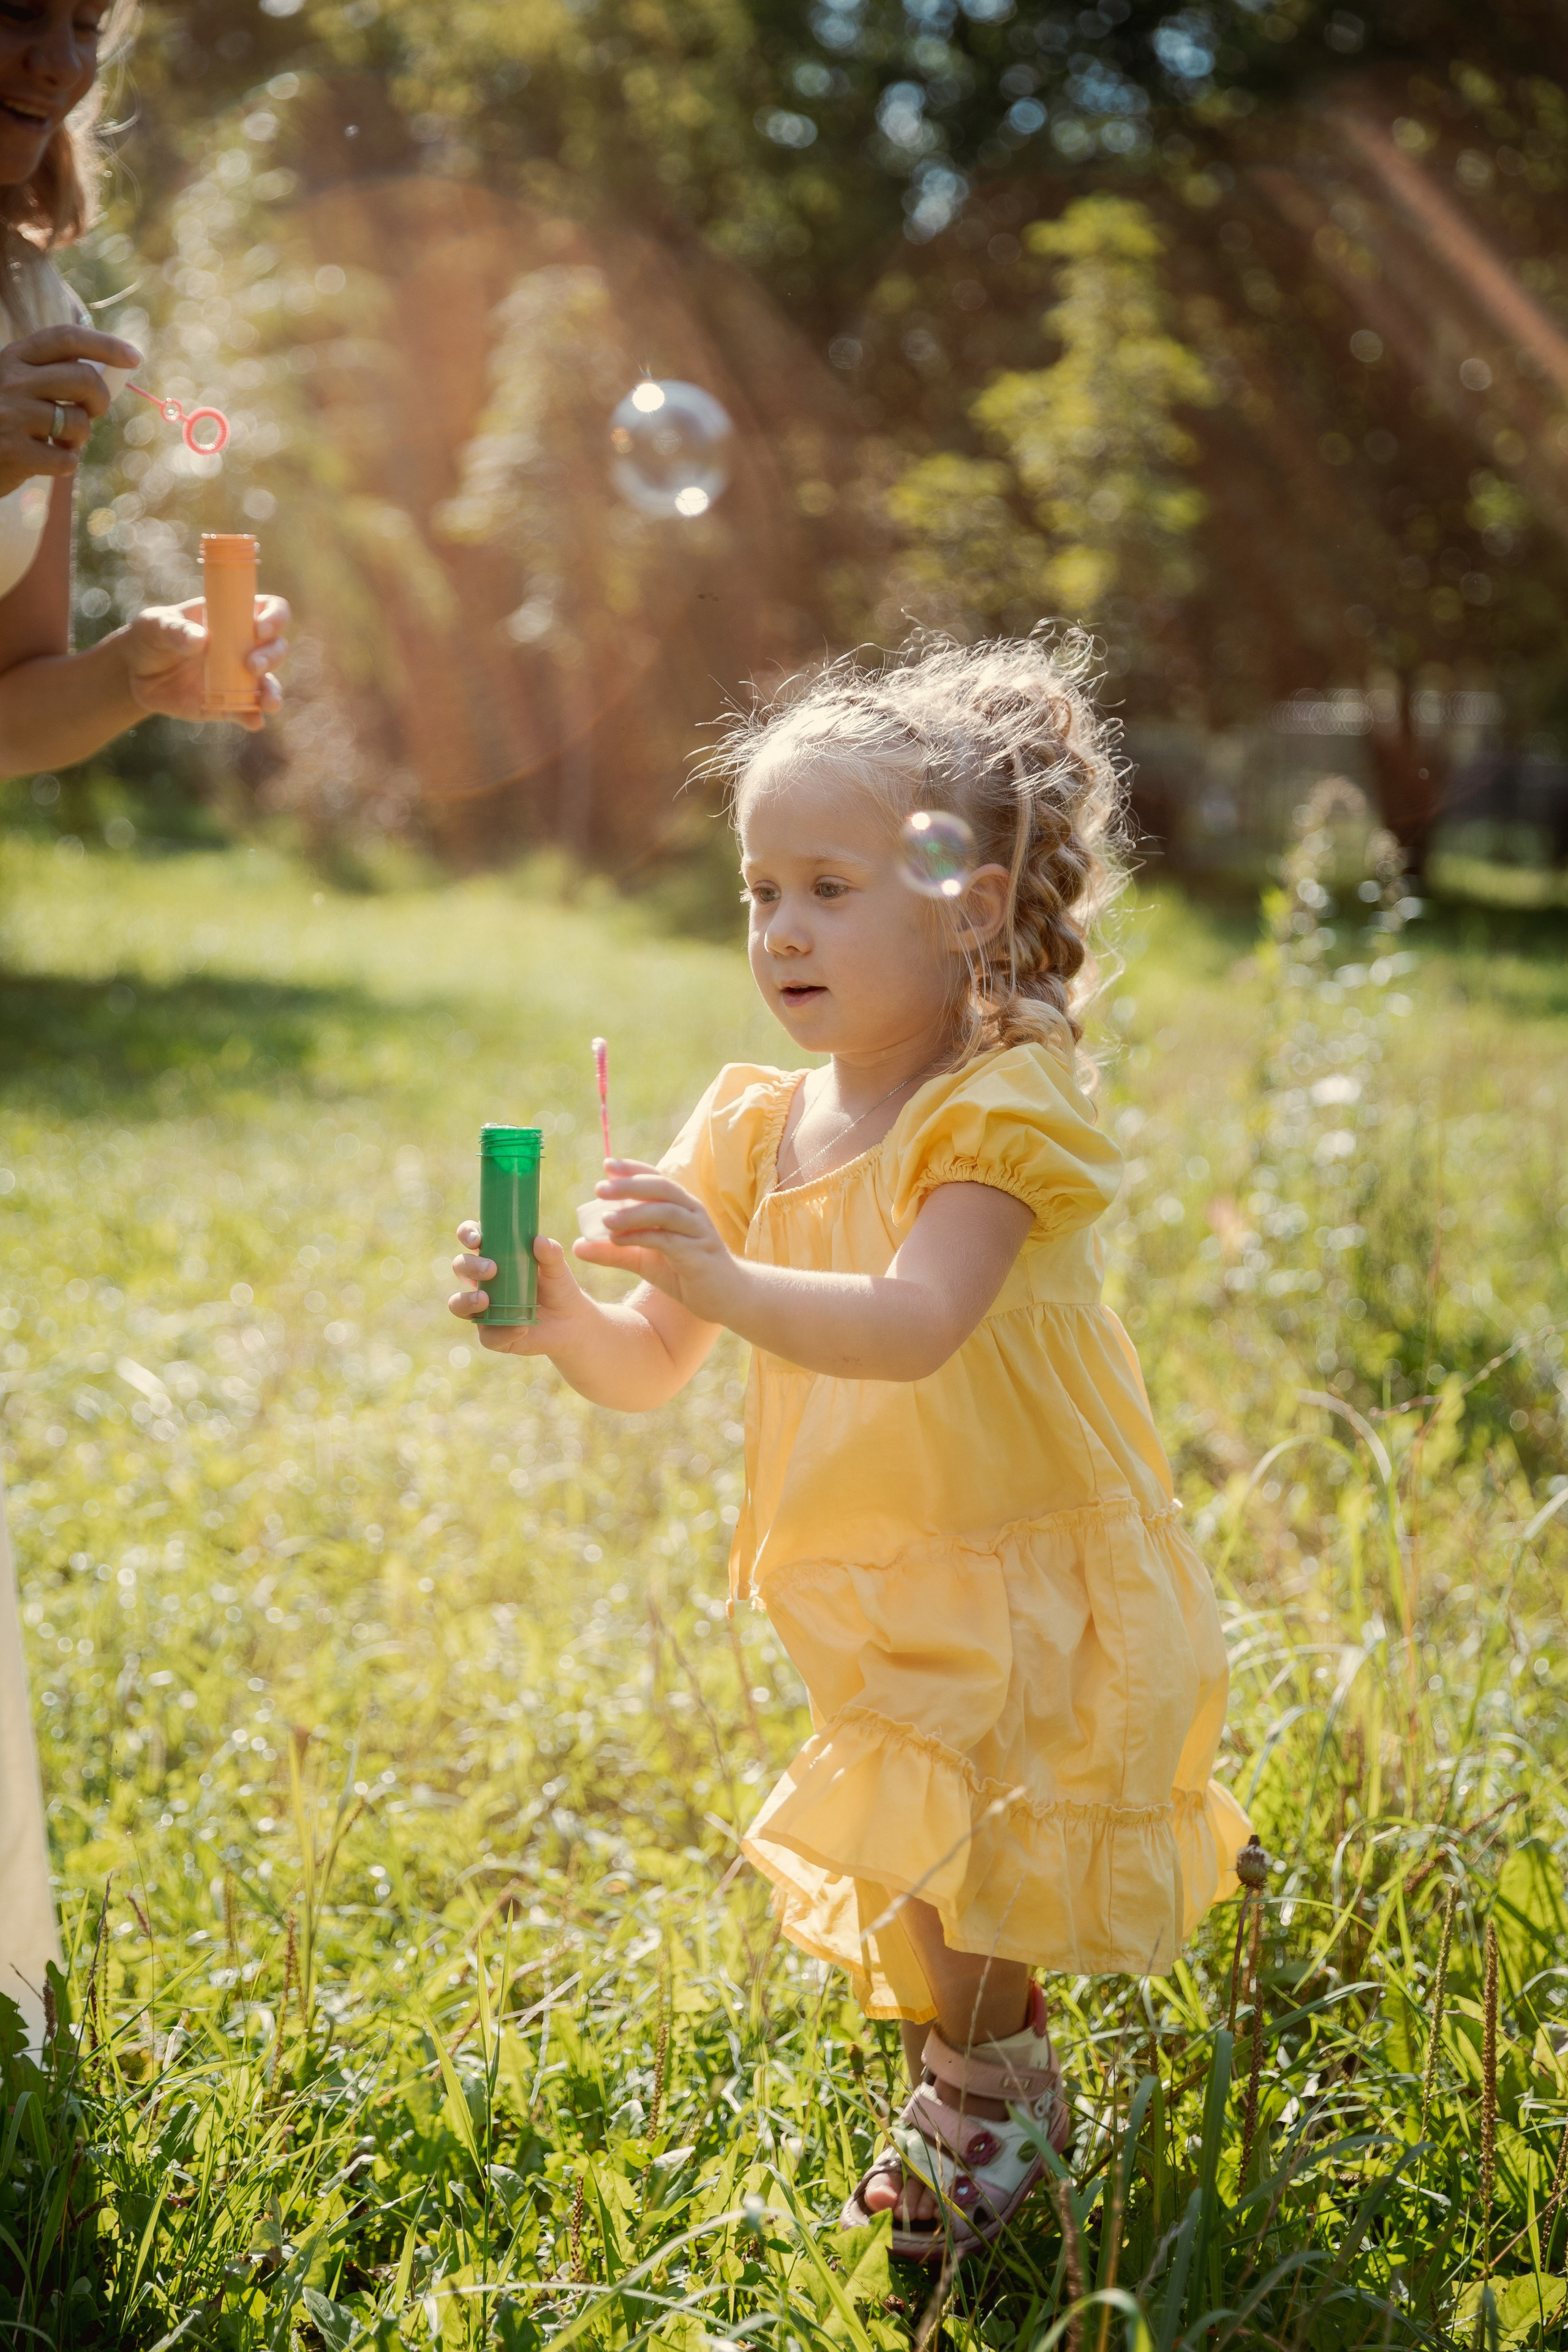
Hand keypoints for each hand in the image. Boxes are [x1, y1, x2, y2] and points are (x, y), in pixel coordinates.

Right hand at [0, 324, 141, 500]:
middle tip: (92, 412)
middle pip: (84, 379)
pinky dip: (65, 463)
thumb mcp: (20, 384)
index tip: (134, 358)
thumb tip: (112, 373)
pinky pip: (66, 459)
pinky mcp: (14, 453)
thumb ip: (55, 374)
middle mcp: (12, 380)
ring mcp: (12, 415)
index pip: (67, 338)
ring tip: (62, 440)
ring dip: (80, 436)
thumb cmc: (4, 417)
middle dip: (100, 400)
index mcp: (15, 357)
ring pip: (78, 422)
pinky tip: (46, 460)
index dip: (106, 345)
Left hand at [117, 594, 290, 729]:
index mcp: (233, 617)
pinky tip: (253, 721)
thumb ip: (176, 630)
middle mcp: (244, 646)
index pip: (270, 609)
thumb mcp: (155, 625)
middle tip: (251, 665)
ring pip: (270, 684)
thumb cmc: (150, 636)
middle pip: (277, 648)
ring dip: (273, 693)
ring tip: (268, 703)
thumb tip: (201, 640)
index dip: (275, 617)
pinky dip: (254, 718)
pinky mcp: (229, 704)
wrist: (136, 674)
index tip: (260, 628)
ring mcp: (239, 677)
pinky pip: (248, 712)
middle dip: (272, 656)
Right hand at [448, 1219, 595, 1356]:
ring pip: (457, 1304)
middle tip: (491, 1269)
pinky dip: (502, 1332)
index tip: (476, 1238)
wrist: (571, 1322)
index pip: (471, 1239)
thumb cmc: (558, 1288)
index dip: (467, 1234)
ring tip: (485, 1300)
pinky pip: (487, 1336)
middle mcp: (483, 1282)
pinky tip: (520, 1327)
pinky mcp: (492, 1335)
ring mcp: (483, 1309)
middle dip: (469, 1266)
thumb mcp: (558, 1269)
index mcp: (494, 1258)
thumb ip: (551, 1254)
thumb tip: (539, 1240)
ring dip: (465, 1300)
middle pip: (460, 1267)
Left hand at [572, 1160, 740, 1321]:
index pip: (656, 1178)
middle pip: (661, 1187)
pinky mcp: (698, 1254)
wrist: (724, 1297)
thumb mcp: (643, 1260)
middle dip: (629, 1185)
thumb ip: (613, 1251)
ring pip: (665, 1211)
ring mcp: (697, 1231)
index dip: (633, 1169)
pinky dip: (642, 1237)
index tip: (606, 1165)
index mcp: (680, 1205)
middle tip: (600, 1189)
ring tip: (605, 1220)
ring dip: (634, 1213)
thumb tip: (577, 1245)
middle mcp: (691, 1211)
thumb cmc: (684, 1272)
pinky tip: (619, 1241)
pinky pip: (669, 1240)